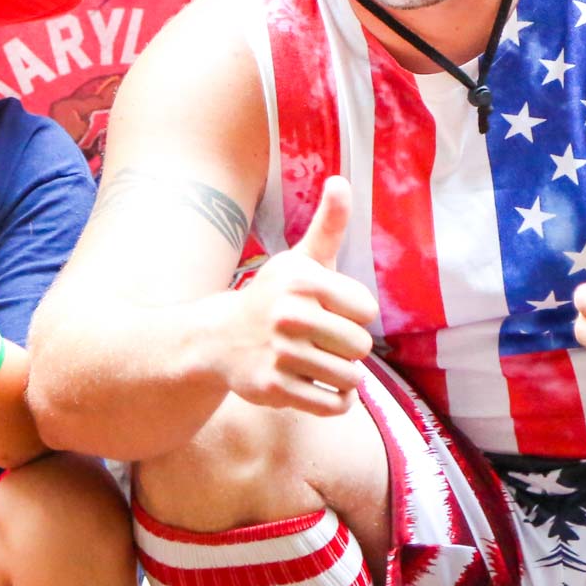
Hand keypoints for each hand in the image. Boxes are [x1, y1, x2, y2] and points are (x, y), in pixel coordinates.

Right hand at [212, 177, 378, 415]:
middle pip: (360, 347)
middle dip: (348, 349)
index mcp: (302, 280)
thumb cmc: (272, 297)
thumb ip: (328, 225)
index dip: (354, 316)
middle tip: (323, 344)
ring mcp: (281, 354)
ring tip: (324, 366)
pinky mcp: (275, 388)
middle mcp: (290, 315)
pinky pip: (333, 405)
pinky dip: (338, 403)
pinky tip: (326, 391)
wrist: (219, 339)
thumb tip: (341, 181)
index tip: (331, 314)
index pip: (366, 310)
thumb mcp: (300, 260)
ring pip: (351, 378)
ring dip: (345, 378)